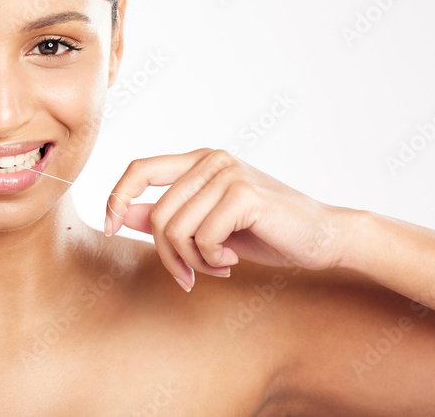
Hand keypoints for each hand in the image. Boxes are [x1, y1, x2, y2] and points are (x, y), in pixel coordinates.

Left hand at [105, 148, 352, 290]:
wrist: (324, 238)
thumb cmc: (266, 232)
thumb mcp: (208, 225)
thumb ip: (168, 216)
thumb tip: (124, 216)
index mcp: (199, 161)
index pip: (139, 168)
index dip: (117, 198)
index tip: (110, 228)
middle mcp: (211, 160)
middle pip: (157, 213)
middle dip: (168, 254)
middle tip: (190, 275)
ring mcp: (228, 173)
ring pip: (175, 228)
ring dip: (193, 260)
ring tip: (218, 265)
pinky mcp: (244, 194)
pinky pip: (203, 236)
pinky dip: (213, 258)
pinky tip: (235, 259)